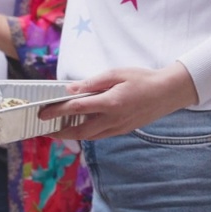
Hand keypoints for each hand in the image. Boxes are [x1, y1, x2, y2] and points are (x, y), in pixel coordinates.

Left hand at [38, 63, 199, 139]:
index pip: (76, 109)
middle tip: (44, 129)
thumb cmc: (142, 79)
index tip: (42, 113)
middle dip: (59, 132)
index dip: (56, 111)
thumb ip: (92, 83)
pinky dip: (86, 134)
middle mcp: (113, 119)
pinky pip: (100, 136)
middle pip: (80, 132)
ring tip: (57, 130)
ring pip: (89, 137)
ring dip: (71, 136)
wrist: (168, 93)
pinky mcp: (123, 131)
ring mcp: (119, 128)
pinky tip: (79, 128)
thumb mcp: (116, 73)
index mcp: (110, 102)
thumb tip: (71, 89)